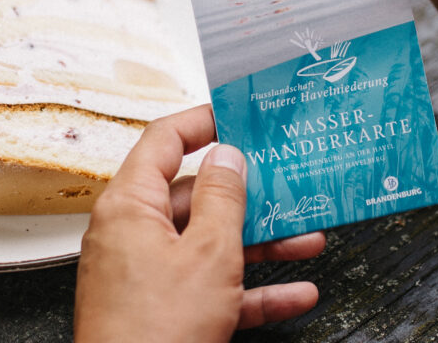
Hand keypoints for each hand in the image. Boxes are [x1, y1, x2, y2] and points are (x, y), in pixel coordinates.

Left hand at [74, 105, 324, 342]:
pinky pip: (213, 285)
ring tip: (306, 238)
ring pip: (212, 242)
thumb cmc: (157, 333)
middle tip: (285, 182)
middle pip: (198, 196)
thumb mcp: (208, 253)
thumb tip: (228, 155)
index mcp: (131, 206)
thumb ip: (223, 196)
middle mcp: (135, 233)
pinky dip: (252, 287)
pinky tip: (295, 291)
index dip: (203, 121)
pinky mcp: (165, 307)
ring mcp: (150, 272)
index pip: (165, 140)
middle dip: (250, 197)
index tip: (238, 116)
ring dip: (262, 243)